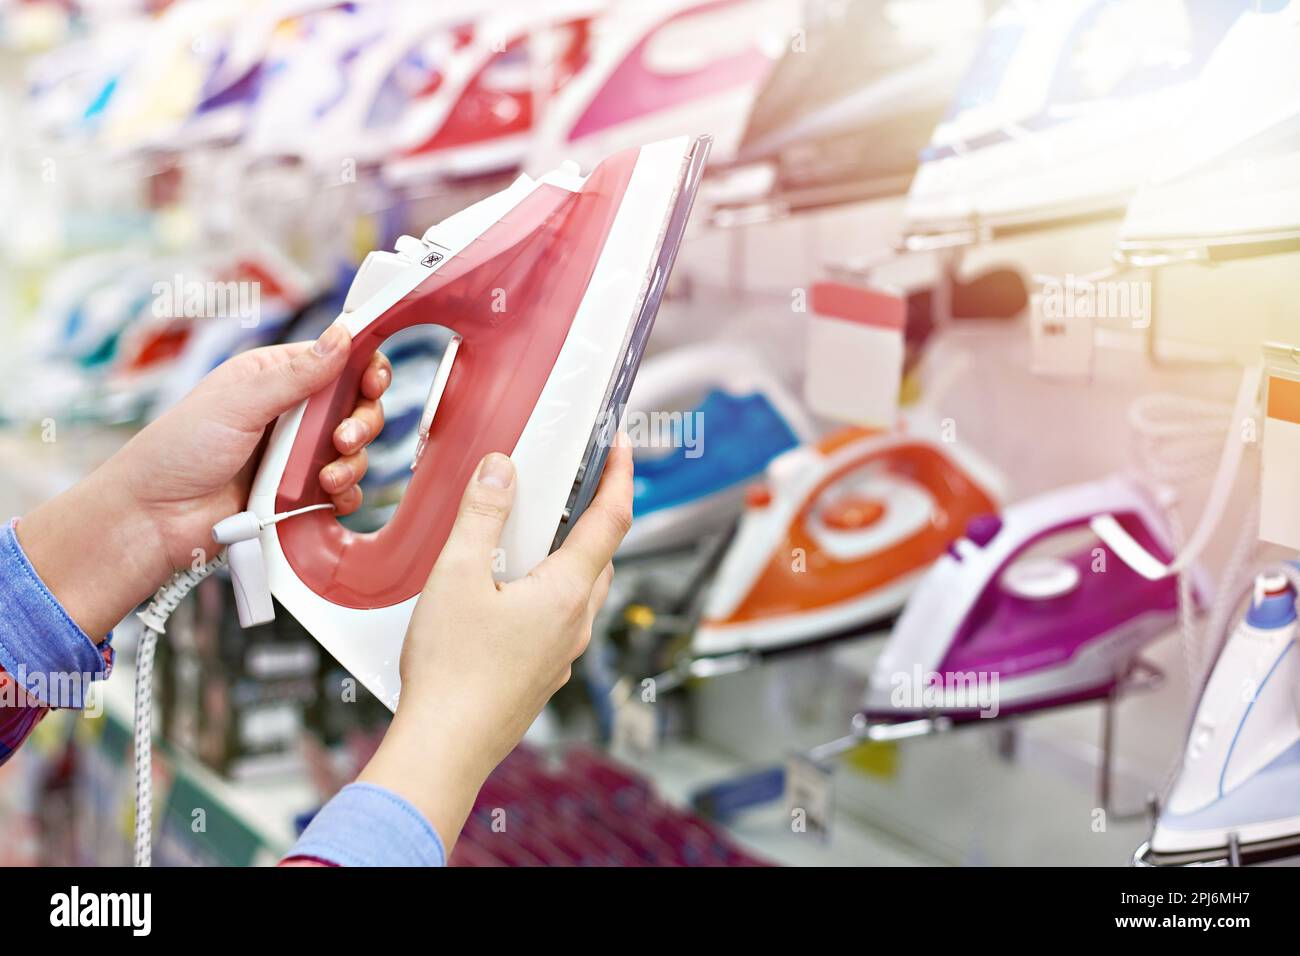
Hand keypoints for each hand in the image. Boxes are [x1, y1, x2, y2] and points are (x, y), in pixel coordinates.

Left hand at [20, 323, 389, 637]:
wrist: (153, 519)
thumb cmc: (178, 451)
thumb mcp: (238, 403)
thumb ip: (296, 374)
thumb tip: (343, 335)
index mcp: (275, 377)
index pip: (338, 360)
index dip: (365, 367)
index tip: (373, 381)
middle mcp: (291, 413)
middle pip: (356, 406)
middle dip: (361, 422)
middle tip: (343, 438)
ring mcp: (297, 455)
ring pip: (355, 451)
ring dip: (351, 463)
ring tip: (325, 477)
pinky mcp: (301, 494)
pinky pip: (342, 490)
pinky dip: (343, 494)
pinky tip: (326, 497)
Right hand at [359, 434, 633, 848]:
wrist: (445, 749)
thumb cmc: (452, 671)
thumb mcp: (457, 575)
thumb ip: (482, 516)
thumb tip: (502, 469)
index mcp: (567, 592)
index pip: (611, 520)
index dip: (622, 476)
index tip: (624, 445)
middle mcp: (575, 624)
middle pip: (600, 556)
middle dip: (592, 515)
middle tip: (572, 485)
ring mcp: (560, 654)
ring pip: (579, 592)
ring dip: (566, 558)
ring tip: (527, 539)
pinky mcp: (540, 675)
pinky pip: (556, 622)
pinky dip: (544, 594)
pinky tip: (504, 597)